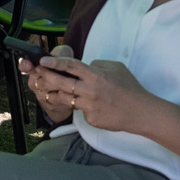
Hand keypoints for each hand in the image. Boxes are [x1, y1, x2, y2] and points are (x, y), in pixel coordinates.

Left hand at [27, 52, 150, 133]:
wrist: (140, 112)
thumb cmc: (130, 88)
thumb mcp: (116, 68)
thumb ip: (97, 65)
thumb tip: (84, 67)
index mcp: (96, 76)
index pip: (70, 66)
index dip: (55, 63)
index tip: (43, 60)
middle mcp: (89, 91)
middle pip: (61, 83)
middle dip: (47, 77)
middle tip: (39, 73)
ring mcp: (88, 106)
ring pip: (65, 99)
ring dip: (57, 94)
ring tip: (51, 90)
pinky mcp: (90, 119)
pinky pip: (80, 110)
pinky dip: (80, 106)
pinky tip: (89, 105)